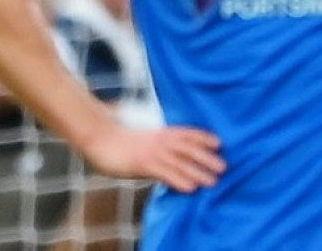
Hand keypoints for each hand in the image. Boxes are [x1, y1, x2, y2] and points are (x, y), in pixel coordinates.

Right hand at [81, 123, 224, 192]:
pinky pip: (164, 172)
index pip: (186, 133)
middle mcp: (158, 141)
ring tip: (213, 182)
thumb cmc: (118, 139)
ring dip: (198, 171)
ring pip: (179, 161)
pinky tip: (190, 188)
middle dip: (206, 157)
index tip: (219, 143)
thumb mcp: (142, 138)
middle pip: (187, 148)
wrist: (97, 137)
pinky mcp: (141, 163)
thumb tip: (171, 152)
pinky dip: (178, 179)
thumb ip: (158, 143)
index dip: (202, 137)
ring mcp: (150, 152)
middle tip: (224, 167)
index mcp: (159, 133)